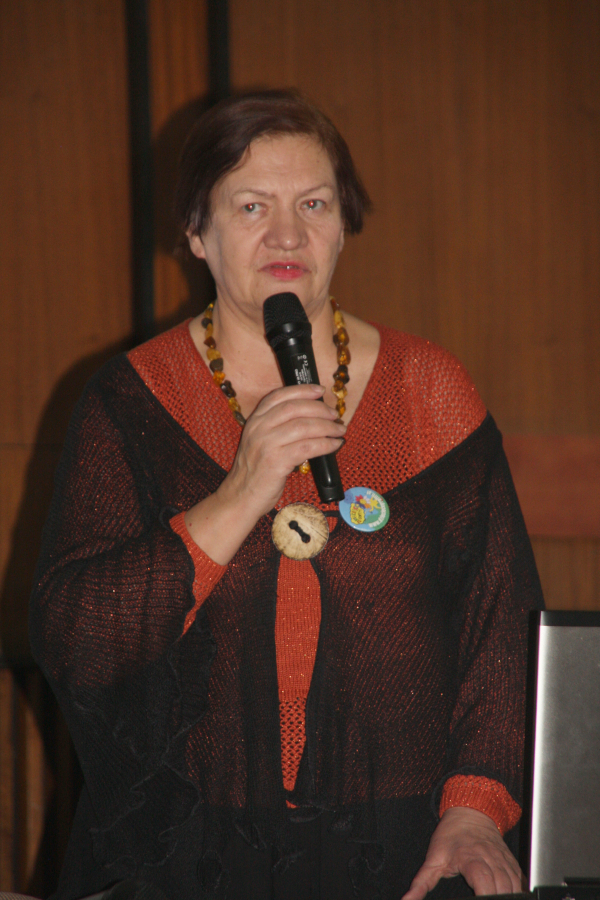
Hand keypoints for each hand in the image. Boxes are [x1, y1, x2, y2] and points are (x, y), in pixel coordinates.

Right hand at [226, 382, 344, 516]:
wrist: (240, 496)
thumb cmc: (255, 471)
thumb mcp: (259, 441)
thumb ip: (277, 427)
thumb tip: (313, 417)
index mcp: (255, 420)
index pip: (279, 396)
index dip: (302, 390)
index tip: (320, 390)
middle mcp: (258, 428)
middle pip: (294, 408)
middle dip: (320, 409)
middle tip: (335, 415)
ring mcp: (266, 444)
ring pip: (304, 427)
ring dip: (327, 427)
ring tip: (339, 431)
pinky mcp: (276, 462)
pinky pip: (307, 448)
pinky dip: (325, 445)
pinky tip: (334, 445)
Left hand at [402, 807, 523, 899]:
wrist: (470, 811)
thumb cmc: (451, 835)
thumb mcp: (433, 858)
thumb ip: (421, 882)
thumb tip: (407, 899)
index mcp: (471, 859)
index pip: (484, 882)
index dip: (485, 897)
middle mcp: (491, 860)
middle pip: (501, 888)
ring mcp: (504, 861)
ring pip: (514, 887)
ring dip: (507, 896)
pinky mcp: (511, 863)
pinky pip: (520, 882)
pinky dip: (517, 892)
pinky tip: (511, 896)